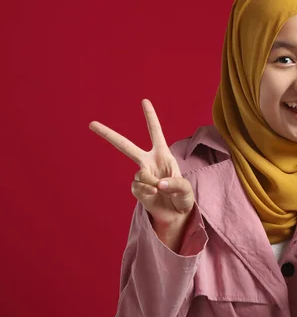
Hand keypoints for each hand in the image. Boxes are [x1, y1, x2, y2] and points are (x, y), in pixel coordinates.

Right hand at [89, 99, 194, 250]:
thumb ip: (175, 184)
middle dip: (108, 135)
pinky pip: (138, 187)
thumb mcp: (186, 190)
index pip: (155, 132)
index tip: (144, 101)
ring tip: (161, 190)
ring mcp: (141, 175)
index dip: (150, 117)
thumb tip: (157, 184)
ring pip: (139, 174)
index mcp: (163, 155)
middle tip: (91, 123)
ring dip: (151, 183)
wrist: (176, 215)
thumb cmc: (183, 198)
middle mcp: (148, 162)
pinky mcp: (136, 189)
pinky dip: (147, 192)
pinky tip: (154, 196)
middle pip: (126, 146)